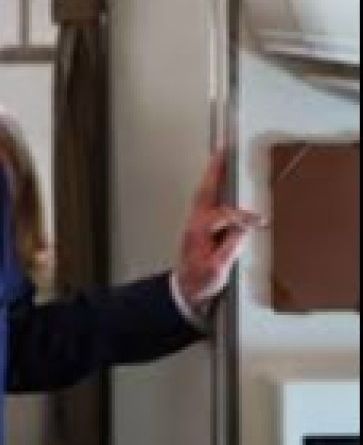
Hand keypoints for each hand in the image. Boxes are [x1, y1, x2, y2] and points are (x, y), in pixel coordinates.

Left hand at [176, 151, 264, 309]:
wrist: (184, 292)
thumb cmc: (200, 282)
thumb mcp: (218, 269)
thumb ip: (230, 247)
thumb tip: (243, 229)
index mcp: (198, 233)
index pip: (223, 215)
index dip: (242, 216)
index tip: (260, 221)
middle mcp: (194, 224)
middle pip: (205, 192)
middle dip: (215, 172)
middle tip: (223, 152)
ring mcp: (194, 224)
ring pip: (203, 194)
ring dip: (212, 176)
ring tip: (221, 158)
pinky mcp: (198, 228)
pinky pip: (205, 201)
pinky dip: (212, 188)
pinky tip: (219, 182)